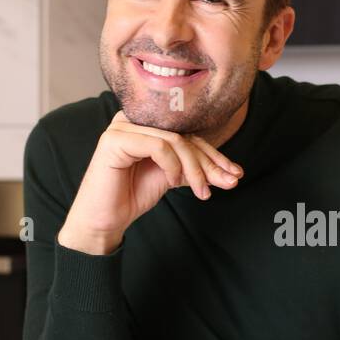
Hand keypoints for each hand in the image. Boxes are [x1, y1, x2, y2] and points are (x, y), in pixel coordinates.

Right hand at [58, 111, 242, 254]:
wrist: (104, 219)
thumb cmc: (132, 196)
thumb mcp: (172, 177)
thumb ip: (195, 169)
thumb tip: (232, 173)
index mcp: (145, 124)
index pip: (188, 134)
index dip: (213, 154)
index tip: (235, 173)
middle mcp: (133, 120)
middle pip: (184, 135)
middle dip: (210, 162)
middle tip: (229, 182)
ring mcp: (122, 127)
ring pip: (175, 141)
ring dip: (195, 168)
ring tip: (201, 191)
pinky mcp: (115, 139)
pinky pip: (158, 146)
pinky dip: (172, 165)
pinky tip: (174, 181)